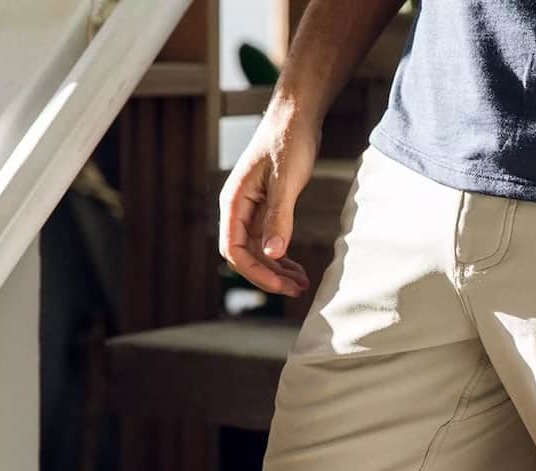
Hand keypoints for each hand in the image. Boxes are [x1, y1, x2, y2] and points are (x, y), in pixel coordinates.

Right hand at [218, 103, 317, 296]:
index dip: (256, 273)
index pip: (234, 251)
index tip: (282, 286)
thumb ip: (279, 218)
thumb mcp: (286, 181)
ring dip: (277, 269)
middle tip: (298, 290)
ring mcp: (252, 208)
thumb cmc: (288, 140)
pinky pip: (268, 239)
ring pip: (258, 250)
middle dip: (269, 276)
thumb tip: (272, 254)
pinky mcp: (267, 206)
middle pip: (245, 255)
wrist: (296, 114)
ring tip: (302, 284)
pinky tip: (297, 266)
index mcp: (234, 202)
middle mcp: (238, 208)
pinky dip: (281, 256)